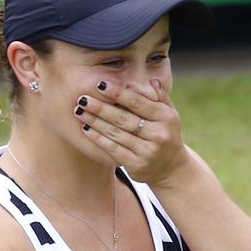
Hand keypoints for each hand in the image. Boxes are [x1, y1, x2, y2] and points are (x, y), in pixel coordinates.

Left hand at [74, 79, 190, 184]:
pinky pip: (114, 149)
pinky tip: (86, 129)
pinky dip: (98, 139)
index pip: (138, 102)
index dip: (118, 92)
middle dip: (101, 107)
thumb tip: (151, 81)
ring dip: (95, 122)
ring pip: (116, 133)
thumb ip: (160, 97)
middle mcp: (158, 134)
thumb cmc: (166, 134)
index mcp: (165, 117)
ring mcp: (147, 151)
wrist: (171, 168)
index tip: (100, 84)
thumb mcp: (169, 114)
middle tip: (82, 98)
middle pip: (124, 118)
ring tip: (79, 111)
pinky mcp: (137, 165)